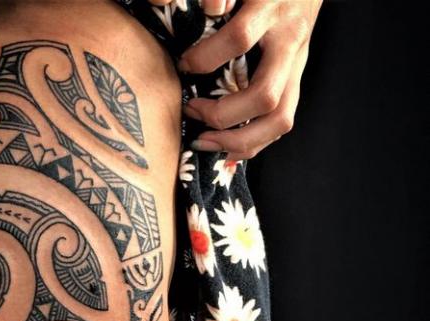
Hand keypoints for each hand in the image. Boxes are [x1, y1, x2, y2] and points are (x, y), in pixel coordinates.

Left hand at [173, 0, 322, 159]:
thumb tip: (210, 8)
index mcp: (272, 8)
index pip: (240, 37)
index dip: (206, 57)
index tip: (183, 65)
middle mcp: (290, 42)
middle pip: (264, 96)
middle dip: (223, 115)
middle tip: (191, 111)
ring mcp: (297, 66)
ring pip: (279, 119)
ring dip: (240, 141)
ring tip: (205, 142)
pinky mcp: (295, 82)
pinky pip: (280, 123)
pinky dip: (252, 143)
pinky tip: (226, 148)